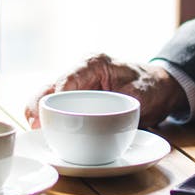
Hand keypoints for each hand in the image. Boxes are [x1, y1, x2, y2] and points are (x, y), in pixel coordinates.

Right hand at [25, 54, 188, 128]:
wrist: (161, 90)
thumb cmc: (152, 87)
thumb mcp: (139, 93)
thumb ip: (119, 103)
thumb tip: (95, 119)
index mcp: (94, 64)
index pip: (68, 78)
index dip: (55, 94)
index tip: (45, 111)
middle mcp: (81, 72)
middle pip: (52, 87)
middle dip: (38, 104)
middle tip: (33, 123)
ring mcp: (77, 86)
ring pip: (49, 97)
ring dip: (38, 112)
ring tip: (33, 128)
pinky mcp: (77, 101)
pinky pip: (58, 107)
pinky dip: (48, 118)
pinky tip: (41, 131)